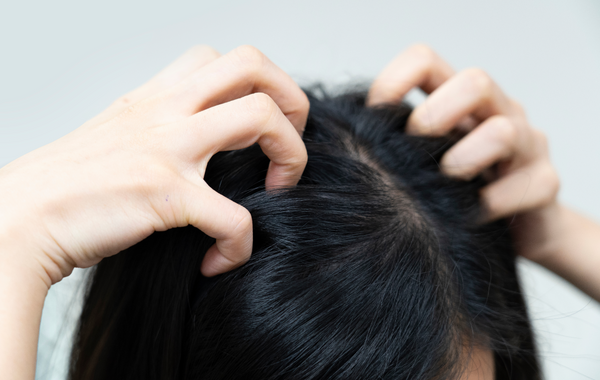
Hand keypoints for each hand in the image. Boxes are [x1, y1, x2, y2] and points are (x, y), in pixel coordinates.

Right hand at [0, 45, 308, 281]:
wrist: (16, 220)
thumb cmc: (67, 188)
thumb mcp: (118, 138)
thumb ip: (159, 131)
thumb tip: (198, 147)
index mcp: (154, 98)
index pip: (220, 58)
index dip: (259, 85)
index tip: (263, 128)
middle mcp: (164, 111)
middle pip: (252, 64)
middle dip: (292, 101)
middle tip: (289, 145)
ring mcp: (166, 148)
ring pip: (260, 117)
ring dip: (290, 156)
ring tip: (278, 192)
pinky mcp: (164, 194)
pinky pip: (233, 217)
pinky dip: (240, 244)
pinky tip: (221, 260)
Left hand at [367, 44, 559, 261]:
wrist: (514, 226)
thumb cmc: (455, 186)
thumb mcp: (423, 156)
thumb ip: (396, 141)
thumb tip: (348, 142)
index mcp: (459, 98)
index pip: (425, 61)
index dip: (394, 82)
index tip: (374, 118)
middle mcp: (497, 110)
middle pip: (474, 81)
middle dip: (435, 117)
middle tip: (414, 152)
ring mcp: (528, 144)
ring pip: (503, 131)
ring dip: (463, 159)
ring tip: (446, 182)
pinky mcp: (545, 183)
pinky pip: (527, 186)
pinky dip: (491, 204)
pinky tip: (470, 216)